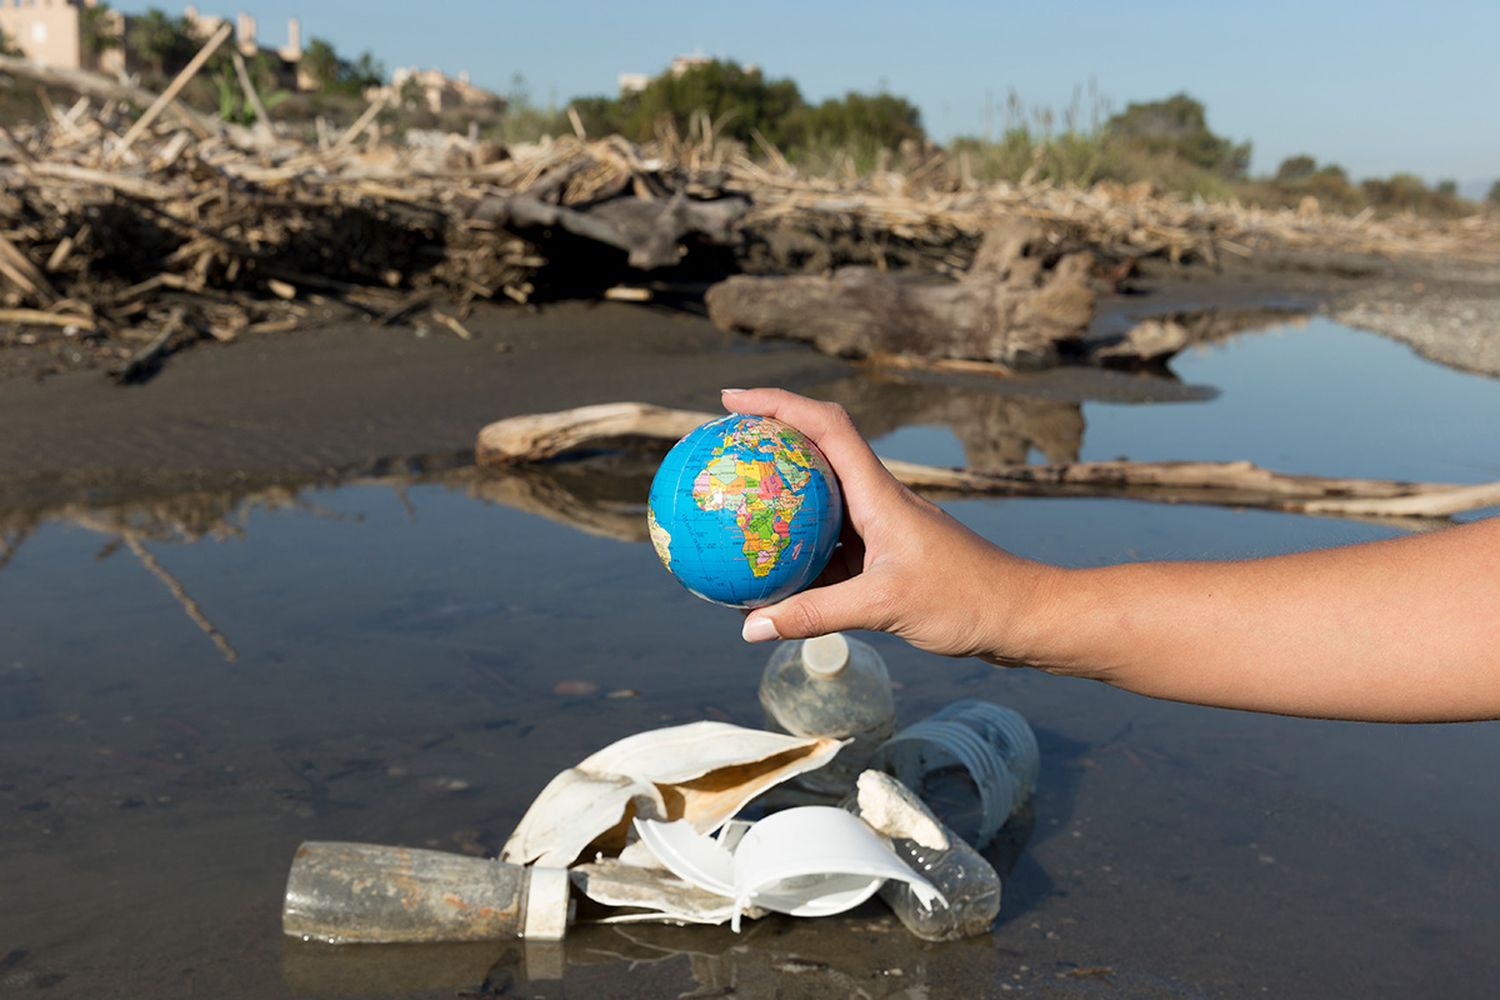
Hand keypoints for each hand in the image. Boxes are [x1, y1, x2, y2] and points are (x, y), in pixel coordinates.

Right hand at [722, 388, 1053, 662]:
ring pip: (819, 504)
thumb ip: (816, 614)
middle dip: (768, 441)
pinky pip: (829, 549)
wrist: (1020, 616)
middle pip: (816, 452)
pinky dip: (797, 555)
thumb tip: (751, 628)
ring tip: (731, 509)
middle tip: (719, 447)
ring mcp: (882, 529)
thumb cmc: (965, 600)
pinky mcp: (886, 560)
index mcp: (880, 492)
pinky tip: (766, 579)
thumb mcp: (884, 606)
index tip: (731, 399)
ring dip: (780, 501)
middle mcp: (878, 501)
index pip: (824, 426)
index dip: (777, 403)